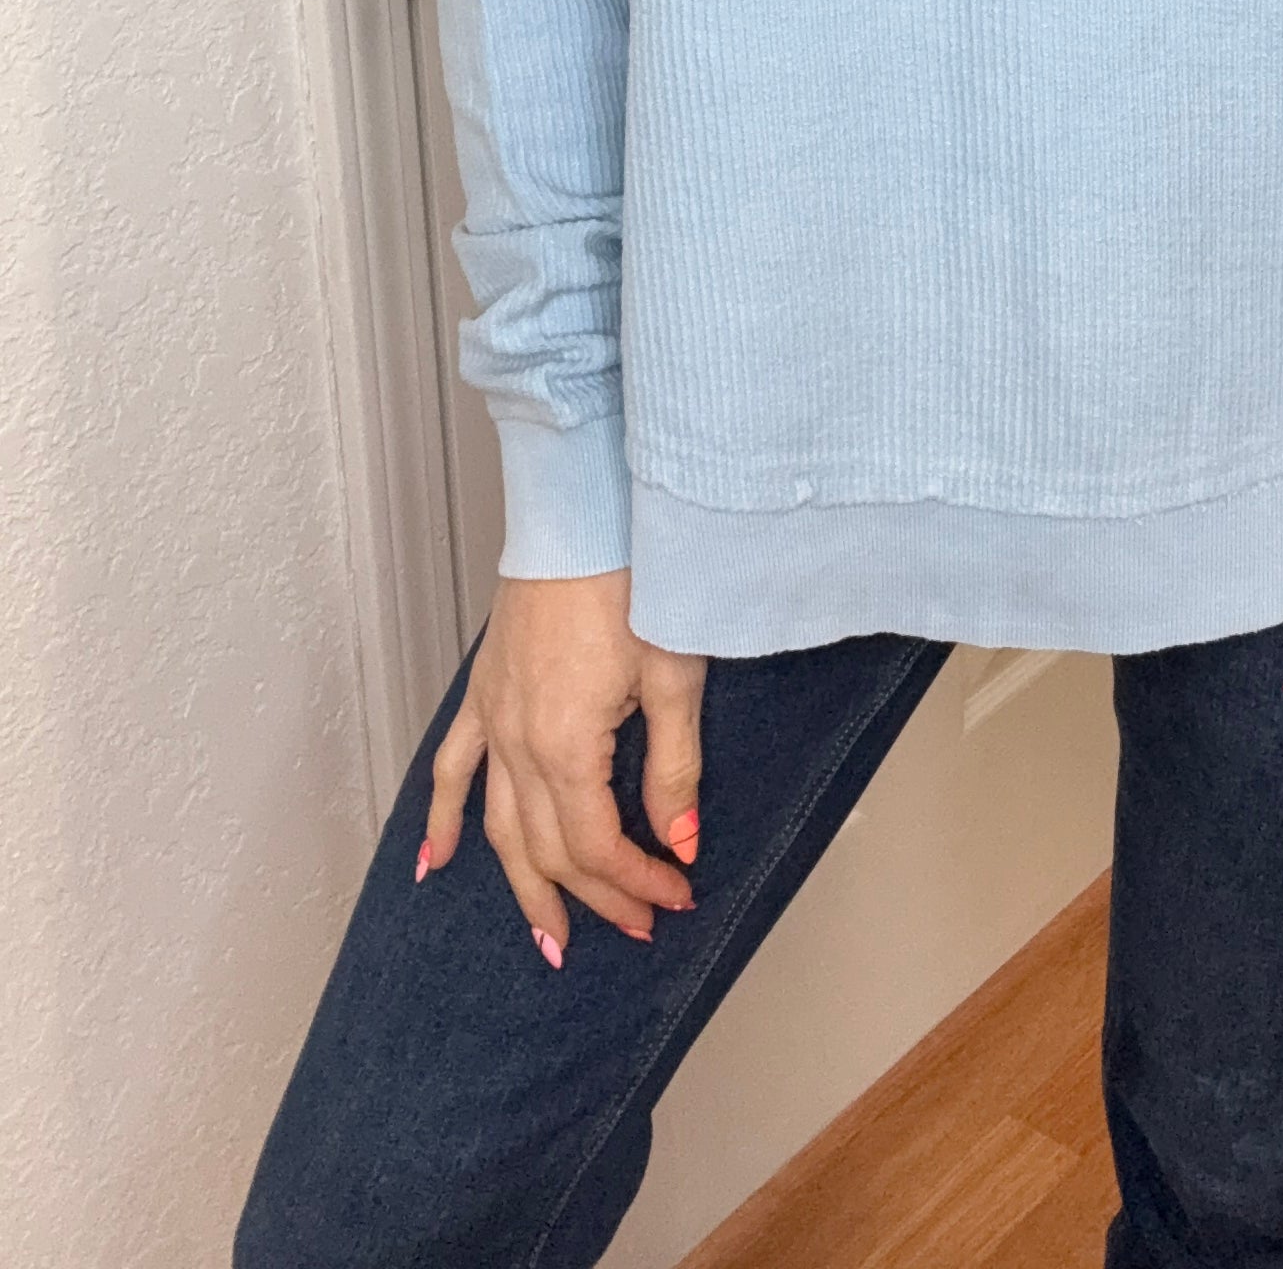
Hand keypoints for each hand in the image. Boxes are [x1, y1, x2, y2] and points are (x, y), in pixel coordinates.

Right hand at [421, 572, 705, 965]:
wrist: (583, 513)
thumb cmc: (634, 579)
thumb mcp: (673, 676)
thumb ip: (675, 770)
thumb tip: (680, 843)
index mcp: (565, 745)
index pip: (596, 846)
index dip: (637, 883)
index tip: (677, 894)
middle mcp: (517, 742)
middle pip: (547, 848)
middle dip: (594, 898)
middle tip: (636, 928)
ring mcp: (493, 717)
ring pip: (497, 827)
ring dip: (523, 886)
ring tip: (550, 937)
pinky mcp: (484, 690)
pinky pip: (454, 770)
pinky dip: (443, 821)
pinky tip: (435, 863)